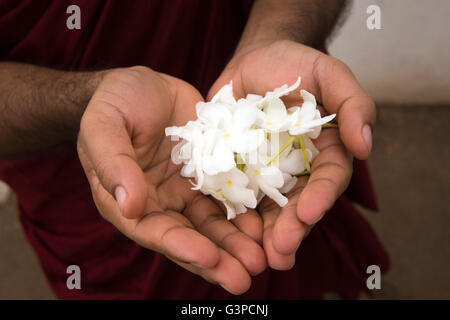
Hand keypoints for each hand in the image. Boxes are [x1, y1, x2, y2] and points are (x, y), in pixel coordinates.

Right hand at [77, 66, 265, 293]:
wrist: (143, 85)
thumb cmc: (114, 102)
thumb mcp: (104, 125)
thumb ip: (113, 164)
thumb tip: (129, 206)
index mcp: (129, 201)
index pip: (156, 232)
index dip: (183, 248)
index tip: (210, 259)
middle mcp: (160, 203)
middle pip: (191, 237)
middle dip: (218, 259)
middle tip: (246, 277)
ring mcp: (187, 190)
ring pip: (214, 223)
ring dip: (237, 243)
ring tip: (262, 259)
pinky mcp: (210, 173)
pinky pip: (229, 196)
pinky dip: (246, 213)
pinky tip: (266, 225)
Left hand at [208, 40, 374, 269]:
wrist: (254, 61)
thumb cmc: (295, 64)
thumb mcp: (329, 73)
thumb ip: (353, 103)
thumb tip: (366, 145)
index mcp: (325, 151)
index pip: (328, 180)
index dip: (321, 198)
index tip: (308, 213)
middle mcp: (297, 168)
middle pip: (297, 203)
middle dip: (291, 228)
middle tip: (280, 251)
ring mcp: (265, 172)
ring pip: (267, 208)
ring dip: (264, 234)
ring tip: (258, 257)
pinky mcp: (236, 169)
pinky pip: (234, 195)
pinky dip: (233, 216)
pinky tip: (228, 235)